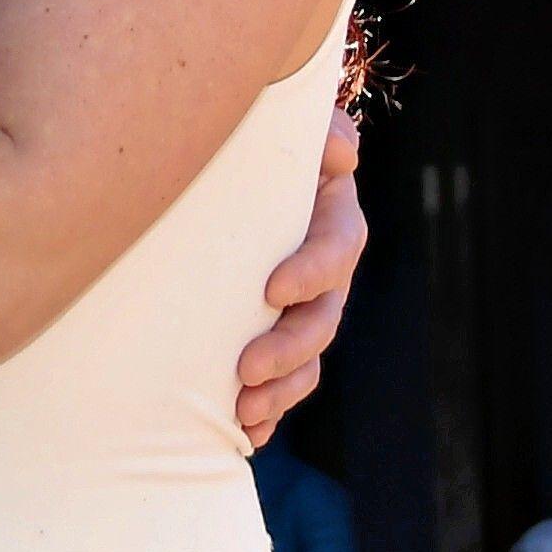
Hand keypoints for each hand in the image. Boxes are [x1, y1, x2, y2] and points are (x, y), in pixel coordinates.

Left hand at [237, 87, 370, 442]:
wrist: (210, 169)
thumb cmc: (247, 136)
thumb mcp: (281, 119)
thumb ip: (316, 126)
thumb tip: (340, 152)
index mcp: (330, 214)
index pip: (338, 246)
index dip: (314, 271)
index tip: (273, 288)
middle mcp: (322, 269)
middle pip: (324, 317)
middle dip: (290, 349)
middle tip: (247, 369)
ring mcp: (300, 307)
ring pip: (307, 359)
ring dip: (282, 391)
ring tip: (244, 413)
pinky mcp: (272, 334)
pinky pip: (283, 383)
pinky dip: (268, 411)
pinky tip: (244, 433)